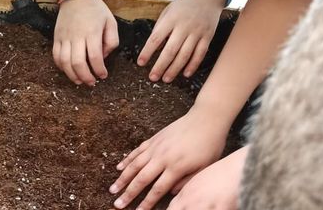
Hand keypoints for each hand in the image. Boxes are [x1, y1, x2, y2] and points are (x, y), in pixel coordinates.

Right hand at [53, 0, 118, 85]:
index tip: (103, 75)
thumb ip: (111, 41)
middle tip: (92, 82)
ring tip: (79, 81)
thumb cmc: (96, 10)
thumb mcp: (111, 22)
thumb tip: (103, 57)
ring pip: (64, 62)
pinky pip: (56, 56)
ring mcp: (64, 37)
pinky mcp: (56, 37)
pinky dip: (61, 66)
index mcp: (92, 33)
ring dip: (72, 75)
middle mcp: (76, 36)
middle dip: (85, 76)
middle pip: (78, 63)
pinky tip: (69, 70)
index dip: (99, 70)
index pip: (95, 57)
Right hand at [111, 106, 230, 209]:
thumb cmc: (209, 145)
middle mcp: (161, 158)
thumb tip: (172, 193)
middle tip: (118, 204)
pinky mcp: (153, 139)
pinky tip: (119, 167)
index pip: (157, 189)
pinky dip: (126, 159)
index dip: (146, 202)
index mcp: (175, 167)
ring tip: (113, 188)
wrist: (205, 120)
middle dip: (128, 193)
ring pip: (134, 165)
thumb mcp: (204, 167)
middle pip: (141, 179)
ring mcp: (155, 147)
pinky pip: (136, 151)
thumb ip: (187, 181)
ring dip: (122, 178)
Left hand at [139, 0, 226, 81]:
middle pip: (170, 50)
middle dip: (160, 66)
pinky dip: (192, 65)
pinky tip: (184, 74)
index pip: (156, 38)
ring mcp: (197, 33)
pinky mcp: (208, 37)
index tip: (140, 63)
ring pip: (185, 55)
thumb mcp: (168, 11)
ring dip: (174, 69)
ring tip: (165, 79)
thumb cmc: (184, 4)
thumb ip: (161, 27)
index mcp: (170, 19)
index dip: (147, 52)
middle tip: (153, 77)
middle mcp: (184, 27)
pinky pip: (200, 54)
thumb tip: (155, 47)